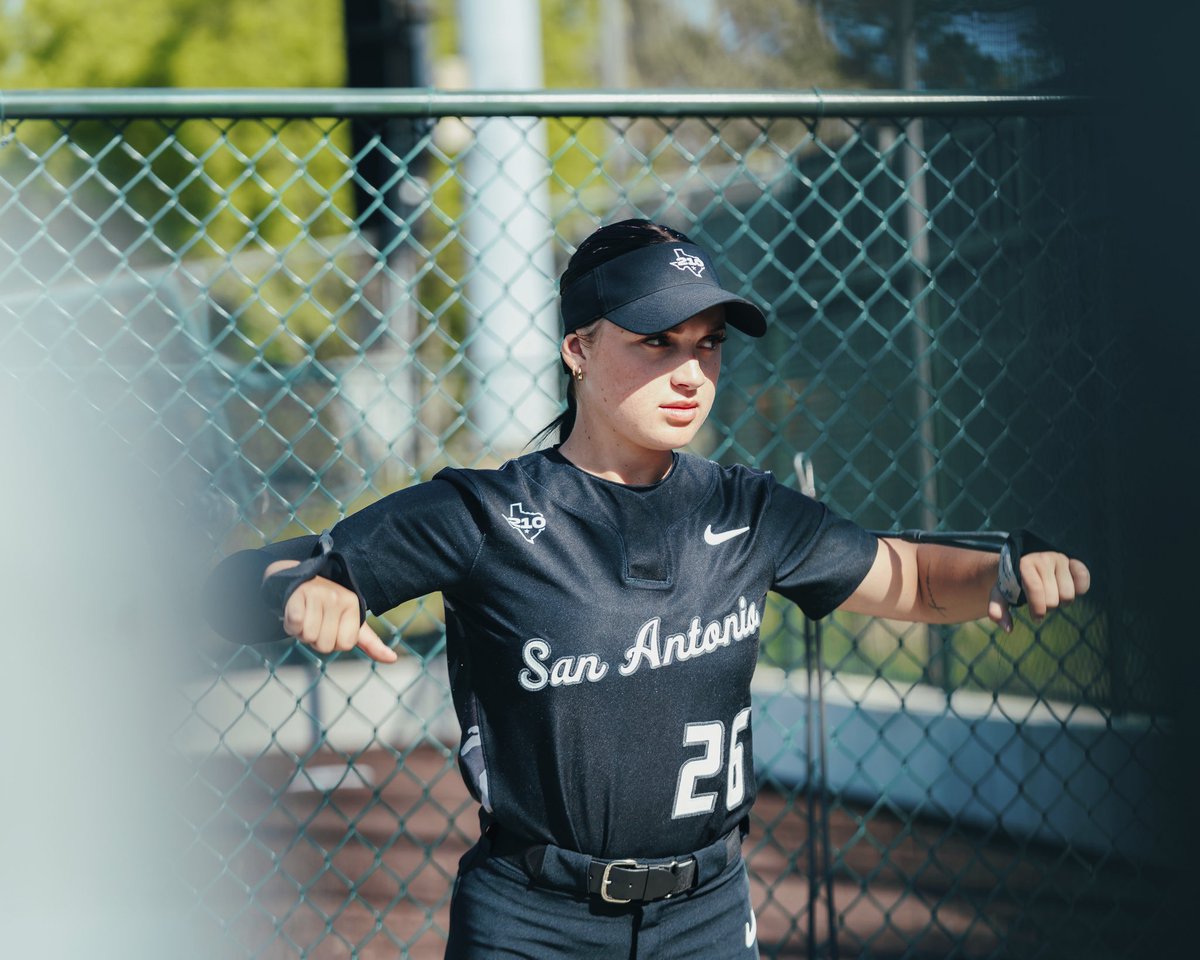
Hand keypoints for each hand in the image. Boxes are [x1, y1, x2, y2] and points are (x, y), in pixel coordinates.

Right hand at [264, 560, 397, 662]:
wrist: (300, 580)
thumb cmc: (328, 607)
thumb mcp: (351, 622)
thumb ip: (371, 643)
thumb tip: (393, 659)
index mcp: (354, 605)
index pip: (345, 645)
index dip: (334, 642)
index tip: (331, 627)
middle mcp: (338, 598)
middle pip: (325, 645)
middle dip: (316, 640)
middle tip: (315, 621)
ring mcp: (318, 595)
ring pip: (308, 637)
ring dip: (302, 633)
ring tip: (306, 616)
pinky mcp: (298, 595)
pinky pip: (295, 625)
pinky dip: (291, 626)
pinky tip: (295, 612)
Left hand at [987, 551, 1090, 632]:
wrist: (1023, 564)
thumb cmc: (1012, 582)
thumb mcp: (1000, 594)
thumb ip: (997, 610)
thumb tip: (1008, 629)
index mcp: (1024, 564)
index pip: (1036, 590)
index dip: (1037, 608)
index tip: (1036, 617)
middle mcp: (1043, 558)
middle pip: (1053, 598)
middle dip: (1047, 607)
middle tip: (1042, 602)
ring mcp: (1060, 559)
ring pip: (1069, 594)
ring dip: (1061, 602)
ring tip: (1052, 596)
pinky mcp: (1074, 562)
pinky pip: (1084, 579)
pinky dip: (1080, 589)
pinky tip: (1068, 590)